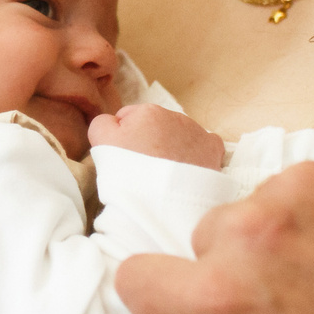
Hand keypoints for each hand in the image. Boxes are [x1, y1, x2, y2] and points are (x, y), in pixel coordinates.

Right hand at [88, 102, 224, 167]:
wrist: (162, 202)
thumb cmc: (128, 172)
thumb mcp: (101, 141)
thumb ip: (103, 123)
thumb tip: (113, 121)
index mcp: (147, 112)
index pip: (128, 118)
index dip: (123, 138)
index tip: (124, 157)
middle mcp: (175, 116)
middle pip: (155, 126)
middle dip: (149, 142)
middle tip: (143, 168)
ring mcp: (197, 132)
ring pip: (178, 135)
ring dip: (171, 148)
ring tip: (163, 174)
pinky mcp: (213, 150)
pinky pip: (203, 145)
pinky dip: (195, 155)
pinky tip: (187, 169)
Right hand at [114, 144, 313, 313]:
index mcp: (228, 301)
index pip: (137, 280)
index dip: (164, 298)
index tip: (193, 306)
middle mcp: (253, 231)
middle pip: (209, 237)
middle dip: (242, 265)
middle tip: (304, 298)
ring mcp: (306, 185)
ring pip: (265, 204)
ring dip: (292, 231)